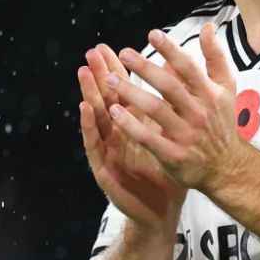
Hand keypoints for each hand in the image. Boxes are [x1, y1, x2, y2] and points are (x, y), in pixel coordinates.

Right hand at [78, 44, 186, 234]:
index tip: (109, 47)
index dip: (116, 71)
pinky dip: (89, 127)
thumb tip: (177, 76)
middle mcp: (119, 136)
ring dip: (89, 94)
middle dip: (99, 75)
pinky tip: (85, 110)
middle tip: (91, 51)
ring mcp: (110, 152)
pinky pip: (95, 146)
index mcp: (135, 127)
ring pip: (97, 119)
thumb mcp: (171, 137)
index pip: (123, 94)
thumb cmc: (167, 173)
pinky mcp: (105, 170)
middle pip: (107, 100)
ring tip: (83, 72)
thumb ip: (172, 108)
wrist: (162, 211)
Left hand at [106, 25, 241, 191]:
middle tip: (125, 53)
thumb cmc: (221, 122)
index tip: (153, 34)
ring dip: (131, 93)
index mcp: (210, 94)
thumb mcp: (226, 88)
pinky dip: (130, 125)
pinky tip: (113, 112)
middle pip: (170, 87)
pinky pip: (147, 138)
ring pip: (155, 110)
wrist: (226, 166)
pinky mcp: (173, 155)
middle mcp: (199, 113)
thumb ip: (216, 57)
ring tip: (109, 79)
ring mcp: (186, 135)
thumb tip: (208, 28)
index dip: (171, 50)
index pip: (189, 68)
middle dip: (146, 68)